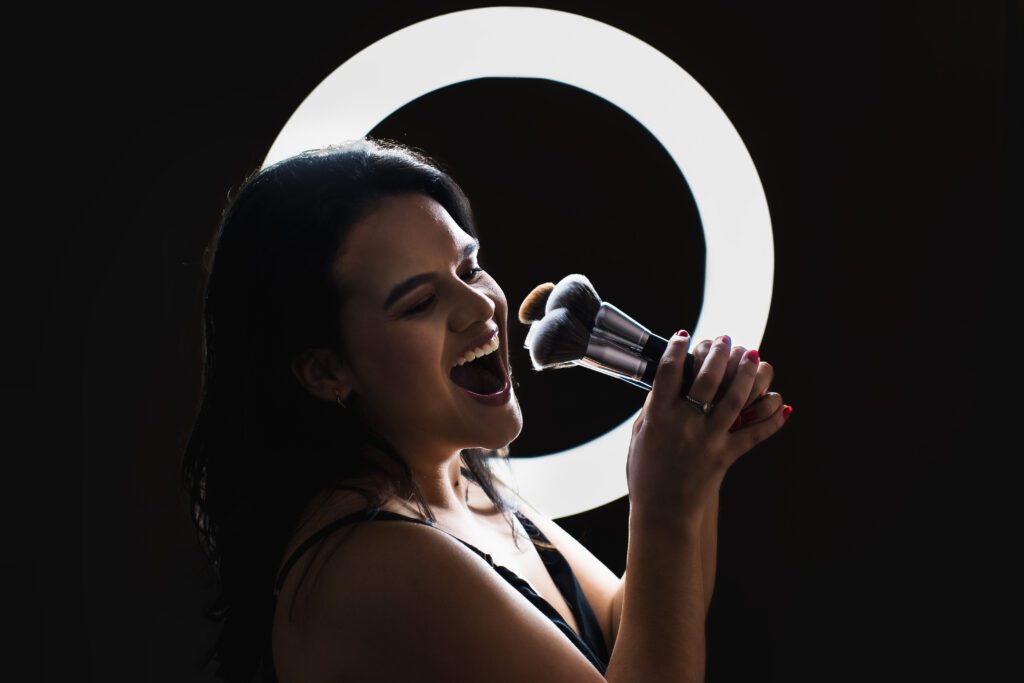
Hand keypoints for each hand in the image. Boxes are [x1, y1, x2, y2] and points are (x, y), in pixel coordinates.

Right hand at [627, 333, 788, 525]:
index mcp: (658, 416)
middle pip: (707, 377)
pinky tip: (782, 404)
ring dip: (747, 374)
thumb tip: (667, 384)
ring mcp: (707, 440)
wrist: (662, 513)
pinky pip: (754, 434)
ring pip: (735, 399)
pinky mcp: (725, 457)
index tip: (684, 335)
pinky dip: (772, 419)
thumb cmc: (646, 474)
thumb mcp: (640, 436)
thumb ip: (653, 409)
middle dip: (718, 352)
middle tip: (726, 339)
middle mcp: (684, 424)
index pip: (670, 371)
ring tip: (753, 356)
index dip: (678, 348)